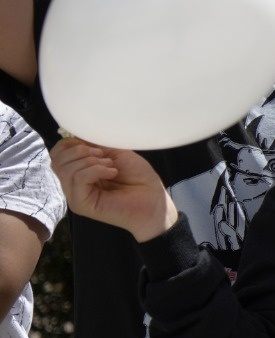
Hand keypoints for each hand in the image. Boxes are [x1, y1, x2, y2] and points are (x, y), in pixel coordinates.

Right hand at [50, 138, 176, 242]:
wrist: (154, 201)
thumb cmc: (140, 178)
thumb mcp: (116, 153)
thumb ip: (95, 145)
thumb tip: (75, 134)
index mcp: (79, 171)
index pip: (58, 153)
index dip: (73, 143)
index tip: (97, 146)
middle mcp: (73, 184)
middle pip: (57, 160)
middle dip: (80, 150)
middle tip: (105, 157)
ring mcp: (75, 195)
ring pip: (66, 169)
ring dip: (91, 161)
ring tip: (111, 167)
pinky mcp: (81, 204)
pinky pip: (78, 179)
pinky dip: (96, 170)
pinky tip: (112, 173)